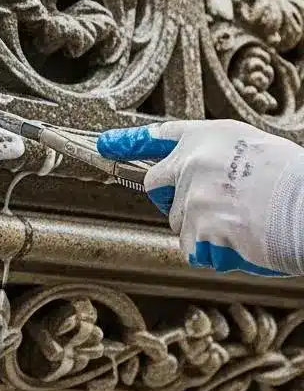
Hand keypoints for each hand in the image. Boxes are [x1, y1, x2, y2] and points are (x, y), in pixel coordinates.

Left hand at [97, 120, 303, 275]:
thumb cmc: (294, 180)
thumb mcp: (252, 148)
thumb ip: (217, 156)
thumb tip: (198, 173)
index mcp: (207, 136)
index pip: (157, 135)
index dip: (129, 141)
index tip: (105, 145)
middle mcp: (192, 162)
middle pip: (156, 184)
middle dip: (171, 199)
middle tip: (205, 209)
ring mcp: (194, 196)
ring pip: (179, 222)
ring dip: (202, 231)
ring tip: (241, 225)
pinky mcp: (202, 229)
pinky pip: (195, 250)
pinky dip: (215, 255)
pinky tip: (243, 245)